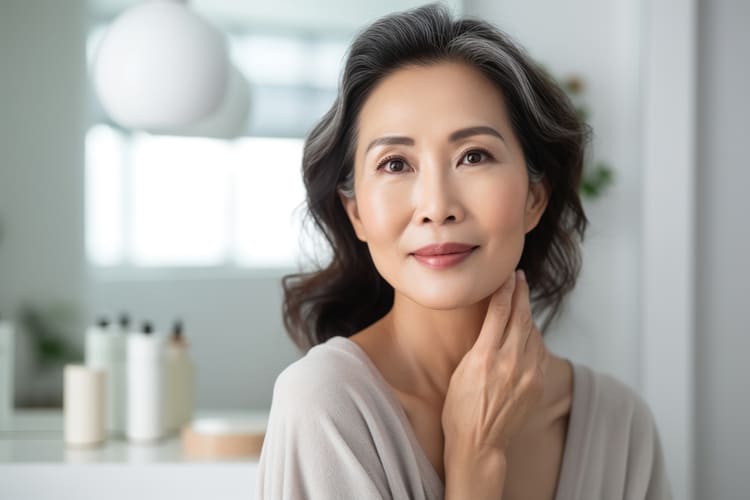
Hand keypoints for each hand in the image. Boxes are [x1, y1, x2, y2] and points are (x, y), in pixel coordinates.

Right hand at [442, 270, 549, 458]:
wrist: (479, 443)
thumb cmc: (460, 408)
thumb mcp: (462, 370)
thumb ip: (480, 344)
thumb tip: (494, 320)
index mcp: (485, 357)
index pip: (500, 311)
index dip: (505, 288)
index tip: (507, 274)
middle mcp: (510, 363)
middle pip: (521, 316)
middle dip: (521, 293)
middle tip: (519, 277)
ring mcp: (528, 374)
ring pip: (533, 332)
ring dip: (527, 314)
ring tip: (520, 302)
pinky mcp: (537, 384)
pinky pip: (539, 351)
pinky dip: (533, 337)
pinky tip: (527, 333)